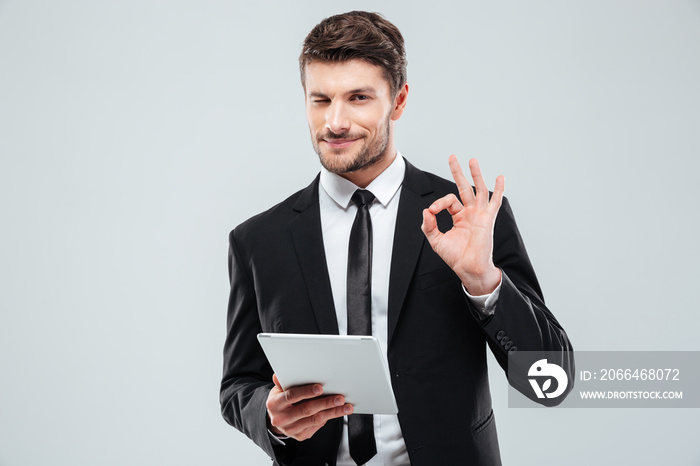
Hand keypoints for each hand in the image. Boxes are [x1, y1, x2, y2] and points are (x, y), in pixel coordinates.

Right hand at [266, 374, 353, 440]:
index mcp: (275, 404)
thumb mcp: (278, 389)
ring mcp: (291, 429)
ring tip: (346, 407)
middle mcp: (282, 419)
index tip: (320, 388)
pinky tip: (338, 412)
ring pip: (315, 420)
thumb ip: (283, 382)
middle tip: (340, 398)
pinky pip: (317, 426)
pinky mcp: (300, 435)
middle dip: (325, 403)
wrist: (276, 419)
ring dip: (333, 412)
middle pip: (306, 410)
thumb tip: (280, 374)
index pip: (291, 396)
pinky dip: (329, 417)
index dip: (306, 392)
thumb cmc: (281, 399)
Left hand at [421, 155, 504, 295]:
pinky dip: (498, 190)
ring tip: (472, 160)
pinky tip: (500, 177)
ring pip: (478, 189)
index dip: (438, 203)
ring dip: (475, 174)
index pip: (448, 200)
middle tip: (452, 157)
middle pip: (464, 187)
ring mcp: (479, 214)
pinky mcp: (487, 219)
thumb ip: (429, 225)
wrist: (468, 268)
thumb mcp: (436, 240)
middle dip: (458, 172)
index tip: (432, 211)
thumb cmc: (455, 257)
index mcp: (459, 216)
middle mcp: (470, 213)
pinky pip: (495, 202)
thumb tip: (426, 210)